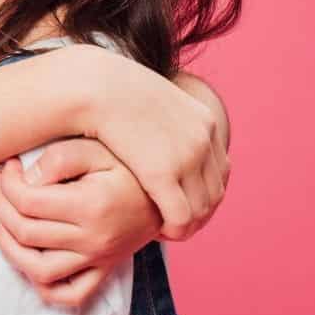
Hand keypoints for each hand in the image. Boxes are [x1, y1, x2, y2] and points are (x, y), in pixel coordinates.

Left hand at [0, 139, 159, 305]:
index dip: (7, 183)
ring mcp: (98, 260)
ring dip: (8, 247)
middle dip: (0, 205)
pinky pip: (68, 294)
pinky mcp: (103, 271)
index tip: (8, 166)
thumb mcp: (95, 149)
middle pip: (25, 233)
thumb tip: (26, 179)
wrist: (166, 194)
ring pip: (39, 270)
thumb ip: (59, 159)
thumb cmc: (127, 165)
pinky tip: (26, 258)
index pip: (27, 201)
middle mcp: (94, 239)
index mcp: (90, 206)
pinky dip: (42, 284)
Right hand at [73, 48, 228, 240]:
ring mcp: (187, 155)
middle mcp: (203, 138)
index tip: (180, 203)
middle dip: (196, 214)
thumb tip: (156, 130)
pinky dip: (173, 230)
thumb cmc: (108, 90)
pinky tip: (157, 231)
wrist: (94, 83)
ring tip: (163, 229)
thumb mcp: (150, 100)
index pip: (220, 170)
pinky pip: (181, 217)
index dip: (202, 193)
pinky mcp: (163, 172)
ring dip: (184, 225)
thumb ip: (161, 117)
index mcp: (204, 120)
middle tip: (172, 224)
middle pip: (215, 193)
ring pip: (200, 210)